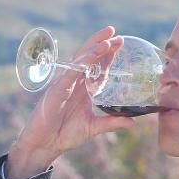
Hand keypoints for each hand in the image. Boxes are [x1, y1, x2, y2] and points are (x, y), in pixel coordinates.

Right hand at [7, 26, 134, 178]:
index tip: (120, 43)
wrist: (44, 145)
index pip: (97, 68)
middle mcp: (74, 83)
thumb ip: (111, 123)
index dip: (107, 55)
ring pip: (79, 62)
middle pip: (88, 58)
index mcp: (82, 90)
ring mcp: (64, 85)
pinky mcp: (56, 91)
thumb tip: (133, 123)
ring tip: (107, 40)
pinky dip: (80, 65)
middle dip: (101, 44)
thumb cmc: (64, 135)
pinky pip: (69, 74)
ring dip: (93, 50)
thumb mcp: (93, 128)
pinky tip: (91, 56)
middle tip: (115, 32)